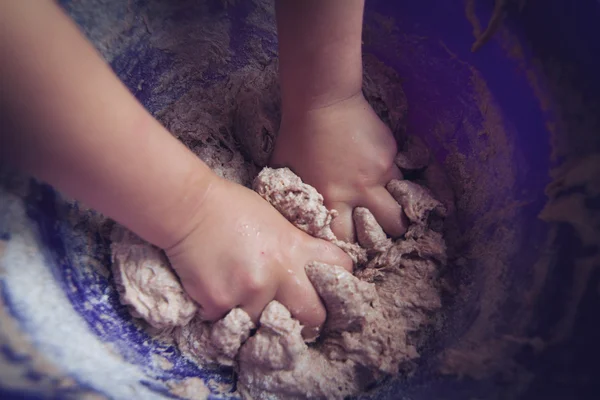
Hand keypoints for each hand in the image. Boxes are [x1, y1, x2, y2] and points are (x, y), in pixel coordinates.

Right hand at [164, 177, 351, 332]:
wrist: (188, 208)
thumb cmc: (232, 207)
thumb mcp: (276, 221)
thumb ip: (295, 247)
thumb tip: (306, 270)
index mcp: (296, 248)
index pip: (340, 270)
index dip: (338, 280)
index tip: (329, 287)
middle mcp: (279, 275)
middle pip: (314, 317)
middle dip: (308, 318)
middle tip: (295, 314)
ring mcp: (249, 293)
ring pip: (267, 325)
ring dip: (259, 316)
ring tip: (243, 295)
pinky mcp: (219, 304)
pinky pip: (230, 323)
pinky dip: (225, 313)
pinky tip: (218, 290)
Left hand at [271, 93, 406, 241]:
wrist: (322, 101)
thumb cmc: (297, 136)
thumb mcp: (286, 173)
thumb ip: (296, 199)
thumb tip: (297, 217)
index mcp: (331, 199)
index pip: (347, 240)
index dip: (351, 245)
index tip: (352, 244)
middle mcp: (358, 192)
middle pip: (388, 230)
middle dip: (386, 235)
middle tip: (380, 231)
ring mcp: (379, 174)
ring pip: (401, 208)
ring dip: (397, 212)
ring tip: (391, 212)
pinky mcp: (390, 156)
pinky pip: (399, 178)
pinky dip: (394, 183)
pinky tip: (384, 178)